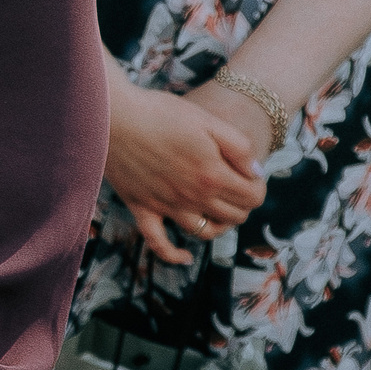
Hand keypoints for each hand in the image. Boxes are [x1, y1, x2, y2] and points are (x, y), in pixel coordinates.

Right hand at [105, 74, 269, 265]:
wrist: (112, 116)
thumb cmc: (160, 113)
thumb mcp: (208, 120)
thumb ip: (240, 148)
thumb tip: (256, 173)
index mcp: (213, 175)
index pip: (253, 197)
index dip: (258, 186)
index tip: (249, 173)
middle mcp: (192, 198)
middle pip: (234, 217)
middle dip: (243, 203)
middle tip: (236, 185)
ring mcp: (166, 207)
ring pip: (205, 232)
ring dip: (219, 224)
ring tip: (218, 207)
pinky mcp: (141, 208)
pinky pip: (158, 243)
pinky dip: (173, 254)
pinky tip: (185, 256)